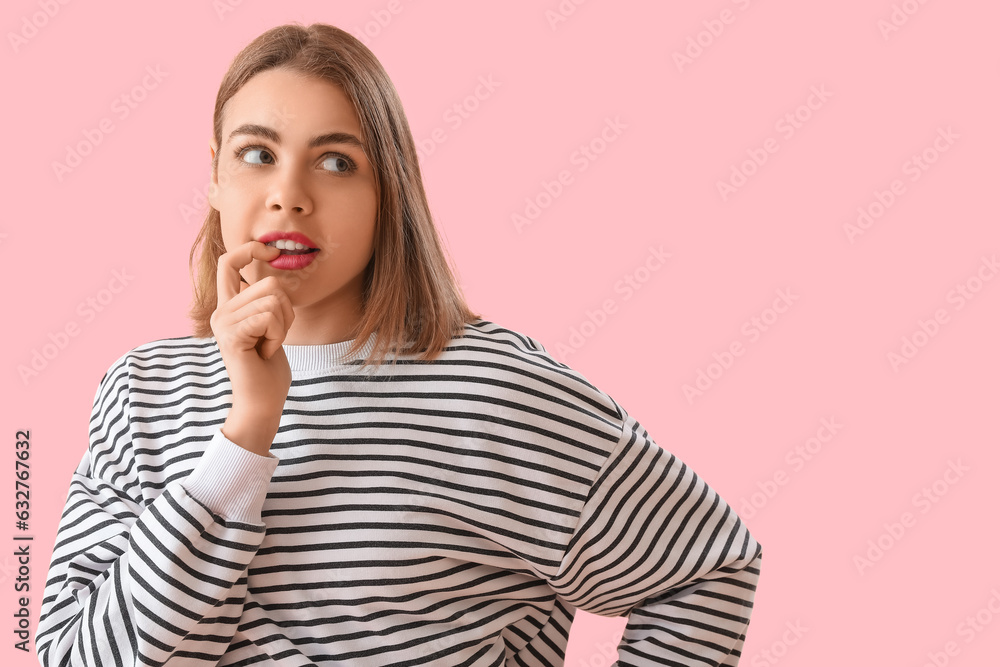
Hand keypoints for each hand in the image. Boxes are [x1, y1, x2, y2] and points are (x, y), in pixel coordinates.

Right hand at [210, 241, 293, 454]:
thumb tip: (272, 275)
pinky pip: (269, 317)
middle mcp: (221, 311)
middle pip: (270, 284)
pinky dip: (278, 335)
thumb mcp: (269, 326)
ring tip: (268, 346)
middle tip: (273, 337)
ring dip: (283, 326)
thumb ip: (265, 302)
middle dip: (286, 311)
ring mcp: (223, 323)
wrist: (262, 401)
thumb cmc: (269, 368)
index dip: (250, 250)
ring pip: (273, 300)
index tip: (271, 253)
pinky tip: (266, 352)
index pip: (229, 262)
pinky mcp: (231, 335)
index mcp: (228, 306)